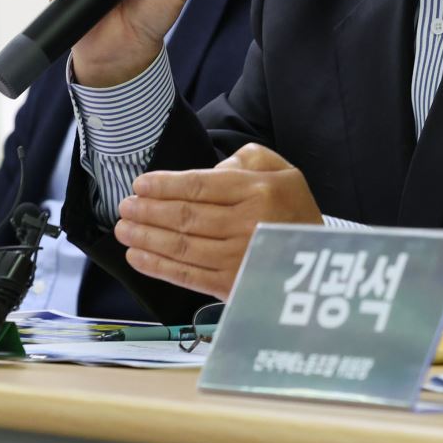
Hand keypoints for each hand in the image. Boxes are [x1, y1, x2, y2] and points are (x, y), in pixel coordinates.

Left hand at [114, 143, 322, 298]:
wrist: (318, 260)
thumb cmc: (293, 212)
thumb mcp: (284, 172)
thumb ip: (249, 158)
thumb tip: (213, 167)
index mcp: (259, 191)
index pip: (200, 186)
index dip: (164, 185)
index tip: (140, 184)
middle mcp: (247, 223)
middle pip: (184, 216)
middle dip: (148, 210)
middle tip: (125, 205)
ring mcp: (237, 256)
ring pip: (179, 245)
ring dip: (145, 236)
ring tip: (123, 228)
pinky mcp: (230, 284)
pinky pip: (185, 274)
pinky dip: (156, 265)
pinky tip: (137, 256)